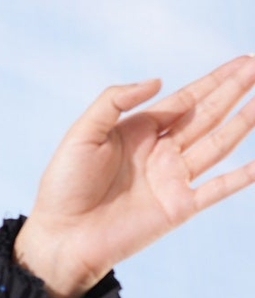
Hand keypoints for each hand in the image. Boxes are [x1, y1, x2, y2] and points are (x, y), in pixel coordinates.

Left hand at [14, 54, 254, 297]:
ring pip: (218, 144)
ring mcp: (172, 179)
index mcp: (138, 131)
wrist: (61, 236)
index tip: (242, 62)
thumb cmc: (64, 185)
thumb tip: (158, 81)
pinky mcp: (178, 208)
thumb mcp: (83, 132)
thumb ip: (115, 101)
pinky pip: (217, 189)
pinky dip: (241, 176)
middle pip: (207, 115)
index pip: (185, 99)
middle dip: (234, 91)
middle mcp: (160, 152)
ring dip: (243, 122)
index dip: (214, 80)